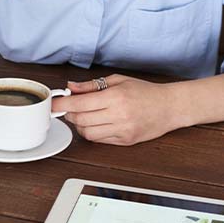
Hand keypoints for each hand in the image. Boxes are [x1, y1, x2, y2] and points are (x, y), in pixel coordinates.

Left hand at [52, 74, 175, 145]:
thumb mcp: (118, 80)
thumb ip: (92, 85)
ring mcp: (122, 131)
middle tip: (67, 107)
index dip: (62, 104)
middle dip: (69, 114)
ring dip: (79, 125)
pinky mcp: (125, 141)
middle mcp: (118, 116)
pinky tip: (95, 123)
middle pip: (81, 120)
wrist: (170, 107)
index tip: (53, 103)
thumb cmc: (145, 91)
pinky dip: (92, 132)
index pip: (79, 104)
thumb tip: (71, 87)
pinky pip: (100, 140)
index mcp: (115, 97)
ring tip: (83, 115)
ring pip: (88, 133)